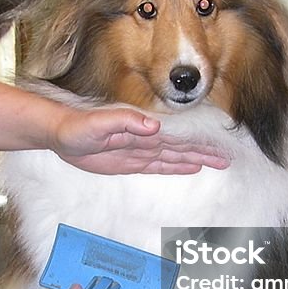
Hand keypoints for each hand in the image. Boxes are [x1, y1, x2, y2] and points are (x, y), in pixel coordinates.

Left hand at [49, 106, 229, 174]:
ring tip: (217, 162)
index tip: (218, 145)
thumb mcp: (100, 122)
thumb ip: (126, 121)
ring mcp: (140, 150)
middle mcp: (146, 138)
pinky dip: (176, 166)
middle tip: (227, 158)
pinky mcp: (131, 162)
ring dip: (195, 159)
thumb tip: (154, 126)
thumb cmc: (77, 126)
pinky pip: (158, 165)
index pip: (177, 136)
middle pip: (181, 147)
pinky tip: (191, 167)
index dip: (198, 141)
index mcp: (142, 128)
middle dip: (204, 152)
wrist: (61, 135)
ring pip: (174, 156)